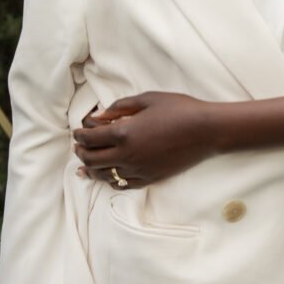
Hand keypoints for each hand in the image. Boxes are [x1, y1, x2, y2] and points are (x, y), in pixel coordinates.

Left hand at [73, 91, 213, 187]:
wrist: (206, 130)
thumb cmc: (179, 109)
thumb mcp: (148, 99)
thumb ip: (120, 106)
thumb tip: (99, 115)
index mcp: (124, 133)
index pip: (90, 138)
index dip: (80, 135)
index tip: (77, 132)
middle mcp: (126, 155)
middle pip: (92, 159)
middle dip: (81, 152)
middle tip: (79, 146)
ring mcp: (138, 170)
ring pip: (104, 175)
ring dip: (91, 170)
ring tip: (85, 165)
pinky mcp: (149, 178)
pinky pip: (122, 184)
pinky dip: (110, 180)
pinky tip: (108, 176)